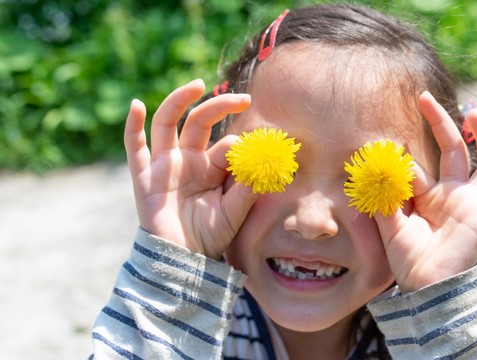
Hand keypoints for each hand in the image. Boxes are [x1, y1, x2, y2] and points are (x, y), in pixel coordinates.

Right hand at [124, 79, 254, 258]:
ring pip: (168, 123)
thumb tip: (264, 158)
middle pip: (200, 122)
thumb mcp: (235, 210)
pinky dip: (133, 126)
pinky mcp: (143, 178)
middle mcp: (187, 160)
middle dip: (221, 106)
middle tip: (245, 98)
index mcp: (211, 166)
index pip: (226, 145)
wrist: (183, 261)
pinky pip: (134, 148)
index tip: (261, 152)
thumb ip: (248, 186)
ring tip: (198, 85)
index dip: (243, 148)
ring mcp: (164, 166)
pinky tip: (137, 105)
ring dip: (180, 100)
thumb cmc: (211, 236)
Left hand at [375, 92, 476, 291]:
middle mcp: (452, 193)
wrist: (426, 288)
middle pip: (453, 150)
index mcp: (428, 194)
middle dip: (440, 123)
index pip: (417, 166)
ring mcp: (471, 202)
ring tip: (473, 112)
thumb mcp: (389, 224)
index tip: (380, 147)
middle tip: (424, 97)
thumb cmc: (407, 259)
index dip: (399, 159)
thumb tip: (370, 168)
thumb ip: (382, 198)